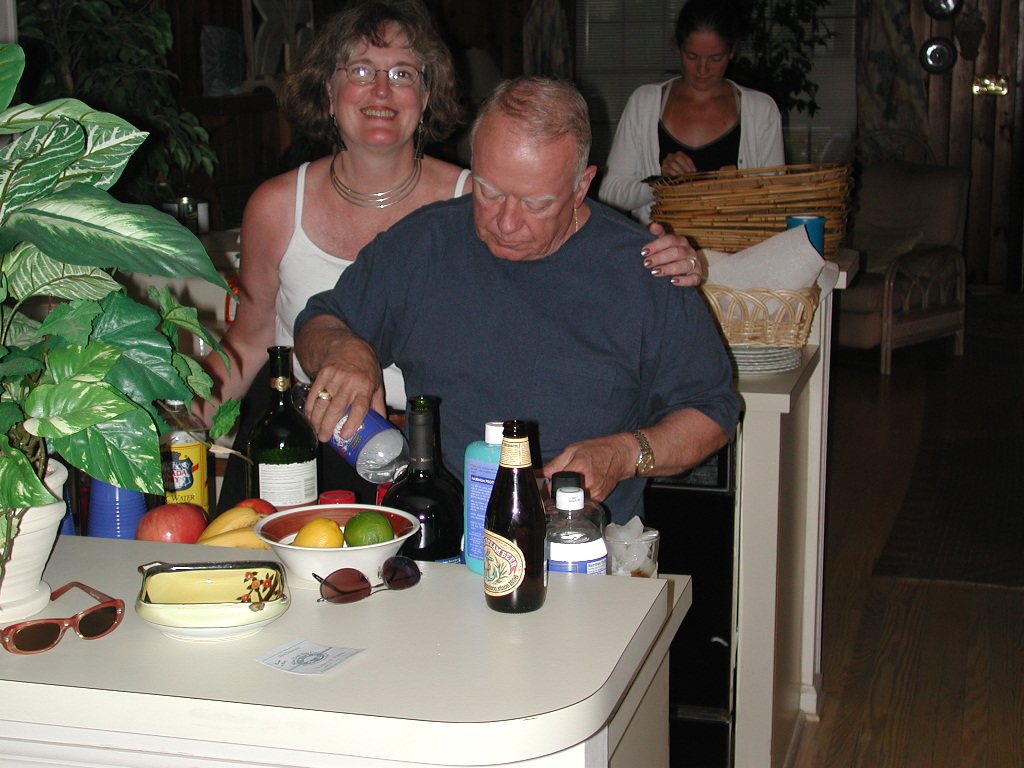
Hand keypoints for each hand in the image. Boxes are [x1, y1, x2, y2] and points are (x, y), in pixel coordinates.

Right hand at [296, 316, 385, 441]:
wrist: (350, 346)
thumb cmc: (365, 368)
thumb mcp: (377, 385)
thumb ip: (377, 405)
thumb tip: (381, 426)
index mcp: (365, 387)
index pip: (360, 407)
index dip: (352, 422)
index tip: (345, 435)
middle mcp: (350, 383)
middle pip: (337, 408)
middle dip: (328, 425)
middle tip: (324, 438)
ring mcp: (334, 378)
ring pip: (323, 402)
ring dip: (317, 419)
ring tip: (316, 431)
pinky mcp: (322, 374)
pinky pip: (314, 393)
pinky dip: (310, 406)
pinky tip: (309, 416)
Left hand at [543, 433, 636, 501]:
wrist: (621, 455)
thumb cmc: (597, 449)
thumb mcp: (572, 450)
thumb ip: (555, 464)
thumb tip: (539, 474)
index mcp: (578, 468)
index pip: (555, 488)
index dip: (545, 493)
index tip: (541, 494)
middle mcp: (588, 483)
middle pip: (563, 499)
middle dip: (556, 498)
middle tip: (552, 493)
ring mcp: (595, 494)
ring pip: (573, 504)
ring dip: (567, 500)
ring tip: (566, 491)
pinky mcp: (599, 500)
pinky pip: (583, 504)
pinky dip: (578, 499)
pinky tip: (579, 491)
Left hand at [643, 222, 703, 286]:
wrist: (685, 267)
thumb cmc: (671, 252)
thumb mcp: (665, 242)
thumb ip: (658, 233)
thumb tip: (653, 225)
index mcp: (680, 241)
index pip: (670, 240)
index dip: (656, 245)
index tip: (644, 252)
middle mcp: (689, 250)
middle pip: (676, 252)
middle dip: (660, 258)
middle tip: (646, 263)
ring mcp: (695, 263)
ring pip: (685, 265)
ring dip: (670, 268)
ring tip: (655, 272)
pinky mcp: (697, 275)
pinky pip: (694, 278)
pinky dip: (685, 280)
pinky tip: (673, 281)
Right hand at [661, 150, 695, 176]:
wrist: (669, 176)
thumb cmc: (679, 171)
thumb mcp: (685, 168)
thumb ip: (689, 167)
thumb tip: (694, 171)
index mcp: (678, 154)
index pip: (685, 157)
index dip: (690, 164)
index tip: (694, 170)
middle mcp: (671, 156)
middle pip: (677, 158)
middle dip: (684, 165)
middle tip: (688, 172)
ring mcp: (666, 161)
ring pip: (672, 163)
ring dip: (679, 170)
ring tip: (683, 175)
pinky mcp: (663, 168)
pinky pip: (668, 169)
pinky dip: (674, 173)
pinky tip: (678, 177)